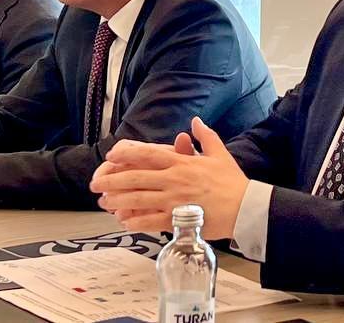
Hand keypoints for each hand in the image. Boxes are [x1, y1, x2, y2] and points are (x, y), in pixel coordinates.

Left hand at [89, 117, 247, 238]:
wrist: (247, 208)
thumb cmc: (232, 182)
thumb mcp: (219, 154)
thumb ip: (205, 137)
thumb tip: (196, 121)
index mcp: (181, 163)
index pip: (147, 154)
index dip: (126, 154)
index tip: (111, 155)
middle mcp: (174, 180)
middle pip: (136, 178)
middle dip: (112, 180)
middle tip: (96, 184)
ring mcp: (175, 201)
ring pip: (139, 199)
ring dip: (118, 201)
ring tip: (103, 202)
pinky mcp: (179, 220)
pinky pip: (152, 221)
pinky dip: (136, 221)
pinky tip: (124, 222)